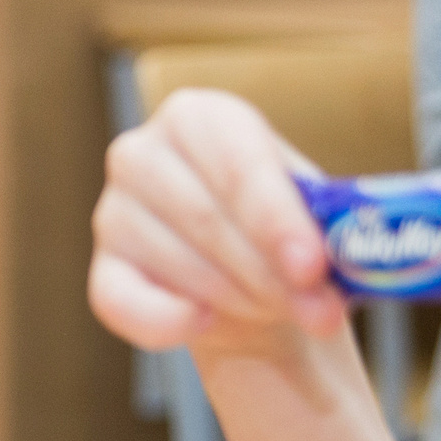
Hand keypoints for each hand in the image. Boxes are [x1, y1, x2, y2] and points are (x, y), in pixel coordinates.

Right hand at [89, 87, 347, 361]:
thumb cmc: (286, 234)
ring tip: (284, 312)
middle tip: (320, 311)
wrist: (256, 280)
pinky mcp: (102, 268)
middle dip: (269, 272)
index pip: (234, 163)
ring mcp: (113, 212)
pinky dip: (167, 321)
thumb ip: (323, 225)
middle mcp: (140, 153)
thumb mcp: (313, 212)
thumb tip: (338, 259)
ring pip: (175, 262)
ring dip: (238, 298)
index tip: (312, 267)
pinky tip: (207, 323)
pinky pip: (122, 302)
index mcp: (198, 117)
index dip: (275, 218)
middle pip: (204, 216)